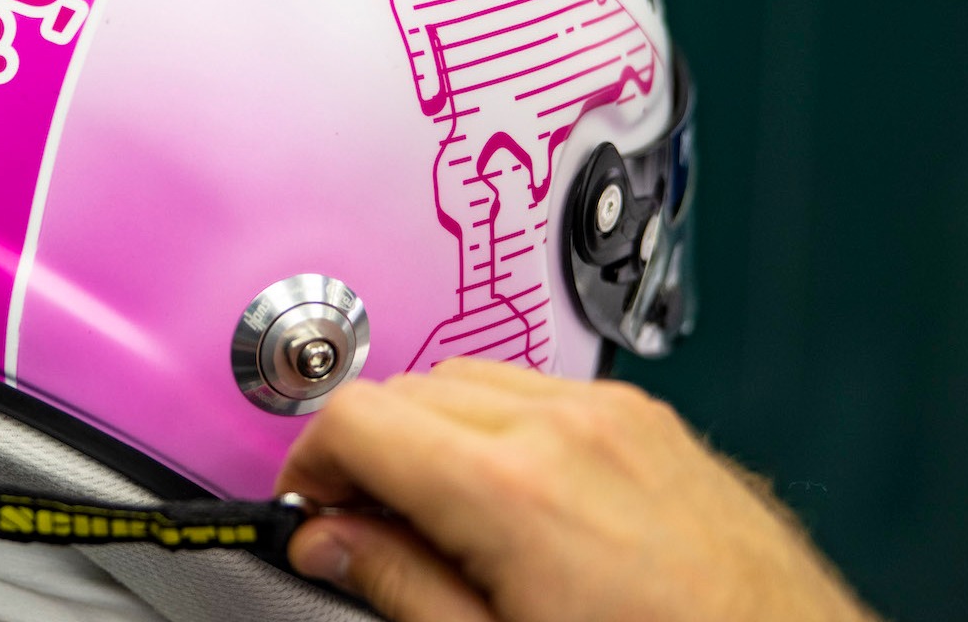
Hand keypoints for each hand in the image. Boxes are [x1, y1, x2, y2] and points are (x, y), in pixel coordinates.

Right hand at [275, 358, 877, 621]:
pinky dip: (499, 424)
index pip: (357, 418)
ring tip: (436, 517)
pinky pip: (541, 390)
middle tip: (360, 526)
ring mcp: (619, 416)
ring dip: (431, 432)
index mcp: (515, 491)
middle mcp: (568, 429)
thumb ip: (400, 589)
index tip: (311, 509)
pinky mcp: (656, 422)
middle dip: (368, 451)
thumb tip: (330, 542)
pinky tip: (508, 495)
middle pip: (406, 389)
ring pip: (469, 378)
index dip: (312, 464)